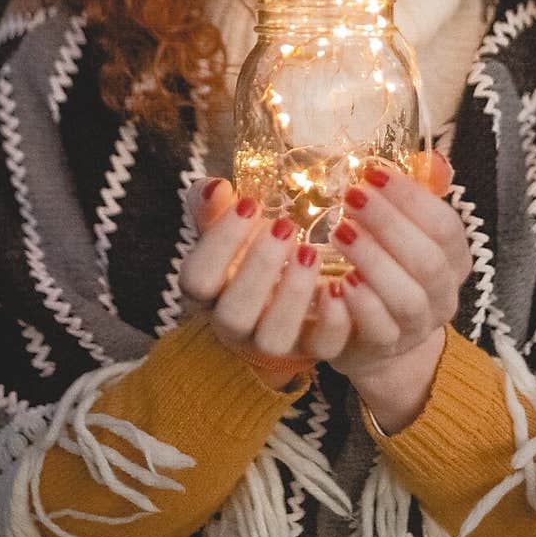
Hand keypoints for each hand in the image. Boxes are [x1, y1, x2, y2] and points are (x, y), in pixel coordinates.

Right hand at [178, 179, 349, 387]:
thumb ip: (215, 207)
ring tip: (311, 251)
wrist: (282, 300)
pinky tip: (339, 285)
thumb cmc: (249, 255)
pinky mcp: (313, 350)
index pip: (196, 279)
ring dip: (292, 294)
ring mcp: (272, 343)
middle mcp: (235, 325)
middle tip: (285, 226)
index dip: (220, 243)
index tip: (249, 205)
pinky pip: (321, 349)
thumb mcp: (229, 230)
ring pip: (273, 340)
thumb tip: (215, 187)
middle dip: (258, 268)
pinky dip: (332, 321)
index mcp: (208, 294)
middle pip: (232, 315)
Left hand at [325, 152, 471, 431]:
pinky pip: (380, 330)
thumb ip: (418, 197)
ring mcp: (418, 327)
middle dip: (388, 225)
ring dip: (372, 261)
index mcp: (455, 259)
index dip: (412, 199)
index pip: (445, 226)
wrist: (376, 338)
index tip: (373, 174)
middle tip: (350, 197)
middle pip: (428, 261)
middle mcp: (444, 295)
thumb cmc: (390, 270)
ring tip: (338, 233)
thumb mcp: (406, 232)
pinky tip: (336, 282)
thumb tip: (433, 158)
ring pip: (407, 297)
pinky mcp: (386, 348)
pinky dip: (360, 305)